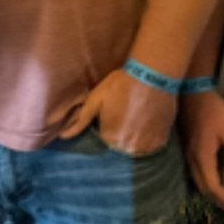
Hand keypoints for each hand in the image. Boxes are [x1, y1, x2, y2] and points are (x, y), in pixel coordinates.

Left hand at [60, 67, 176, 155]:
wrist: (151, 76)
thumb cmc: (121, 84)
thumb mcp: (96, 98)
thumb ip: (81, 119)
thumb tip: (62, 136)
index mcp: (109, 138)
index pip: (105, 139)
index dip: (109, 124)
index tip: (115, 111)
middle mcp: (127, 147)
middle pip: (121, 144)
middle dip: (122, 132)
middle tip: (128, 112)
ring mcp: (146, 146)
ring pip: (136, 146)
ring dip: (136, 136)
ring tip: (138, 116)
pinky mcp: (161, 141)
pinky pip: (151, 145)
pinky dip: (150, 136)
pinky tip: (149, 120)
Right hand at [179, 90, 223, 212]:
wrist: (191, 93)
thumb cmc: (211, 109)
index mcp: (202, 156)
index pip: (212, 186)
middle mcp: (192, 159)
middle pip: (203, 188)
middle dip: (217, 200)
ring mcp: (187, 154)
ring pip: (197, 181)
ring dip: (210, 192)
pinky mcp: (187, 148)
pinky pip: (195, 172)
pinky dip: (205, 182)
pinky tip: (213, 179)